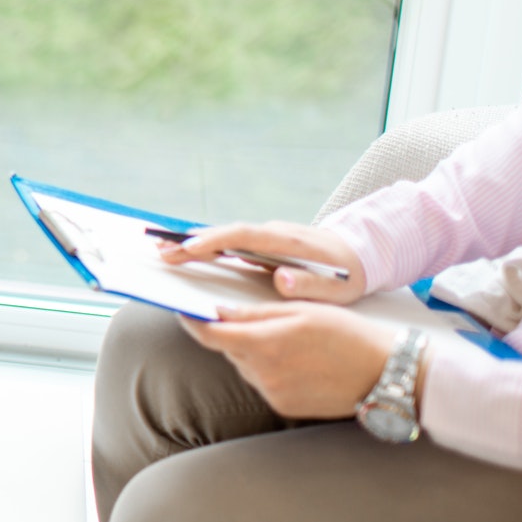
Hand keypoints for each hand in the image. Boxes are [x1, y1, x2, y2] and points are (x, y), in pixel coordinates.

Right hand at [156, 220, 366, 303]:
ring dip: (194, 242)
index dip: (213, 242)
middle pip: (225, 232)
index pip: (243, 236)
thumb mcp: (337, 289)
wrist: (362, 252)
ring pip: (225, 235)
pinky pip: (230, 241)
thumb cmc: (348, 276)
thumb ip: (310, 286)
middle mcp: (272, 232)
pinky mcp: (263, 242)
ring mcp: (266, 235)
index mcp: (286, 242)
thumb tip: (280, 280)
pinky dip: (207, 245)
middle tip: (160, 252)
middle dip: (191, 242)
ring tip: (163, 251)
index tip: (188, 251)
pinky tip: (188, 253)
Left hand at [179, 302, 409, 419]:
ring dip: (251, 351)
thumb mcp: (301, 310)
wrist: (386, 374)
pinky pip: (262, 382)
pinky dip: (267, 369)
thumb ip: (255, 313)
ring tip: (287, 341)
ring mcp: (273, 394)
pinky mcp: (284, 407)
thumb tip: (217, 312)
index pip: (211, 335)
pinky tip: (295, 361)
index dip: (192, 322)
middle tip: (252, 319)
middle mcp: (264, 373)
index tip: (183, 310)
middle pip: (228, 349)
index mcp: (265, 343)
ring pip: (245, 366)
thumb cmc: (347, 334)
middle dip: (231, 333)